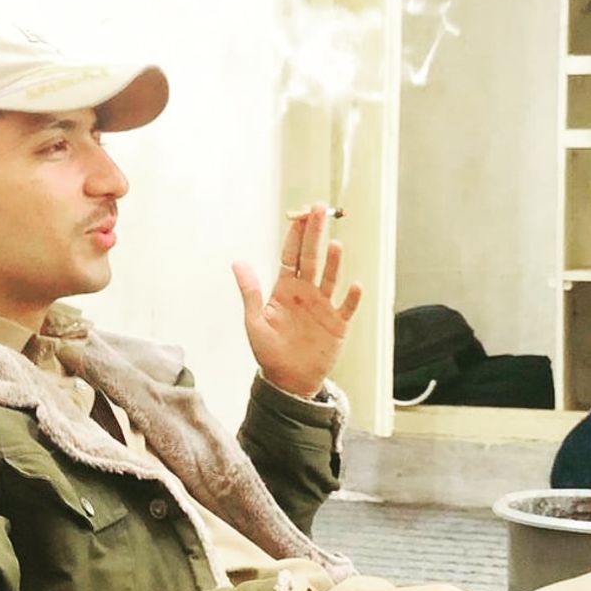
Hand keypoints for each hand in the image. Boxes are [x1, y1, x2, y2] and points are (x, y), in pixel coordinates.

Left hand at [232, 204, 361, 396]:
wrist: (288, 380)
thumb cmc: (268, 352)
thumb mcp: (254, 322)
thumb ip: (250, 291)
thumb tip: (237, 262)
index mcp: (284, 289)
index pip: (291, 256)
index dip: (295, 235)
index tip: (299, 213)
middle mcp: (306, 292)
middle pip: (313, 258)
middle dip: (315, 234)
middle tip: (320, 209)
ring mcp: (323, 307)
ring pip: (330, 278)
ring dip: (334, 262)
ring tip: (334, 244)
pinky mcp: (337, 324)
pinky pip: (346, 307)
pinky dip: (351, 297)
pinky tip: (354, 285)